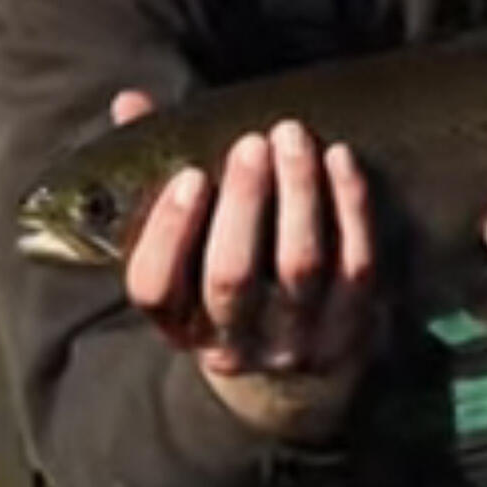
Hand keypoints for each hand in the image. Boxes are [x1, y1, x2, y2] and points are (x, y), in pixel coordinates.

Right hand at [114, 92, 376, 441]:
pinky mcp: (351, 327)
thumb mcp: (185, 252)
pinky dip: (351, 208)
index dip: (168, 232)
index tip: (189, 176)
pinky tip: (342, 158)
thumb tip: (130, 104)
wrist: (297, 383)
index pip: (155, 289)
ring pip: (298, 268)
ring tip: (293, 137)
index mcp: (178, 324)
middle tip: (252, 143)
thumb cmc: (228, 286)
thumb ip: (153, 178)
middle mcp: (233, 342)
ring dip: (298, 194)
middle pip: (231, 276)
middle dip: (243, 203)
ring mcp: (295, 340)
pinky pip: (356, 265)